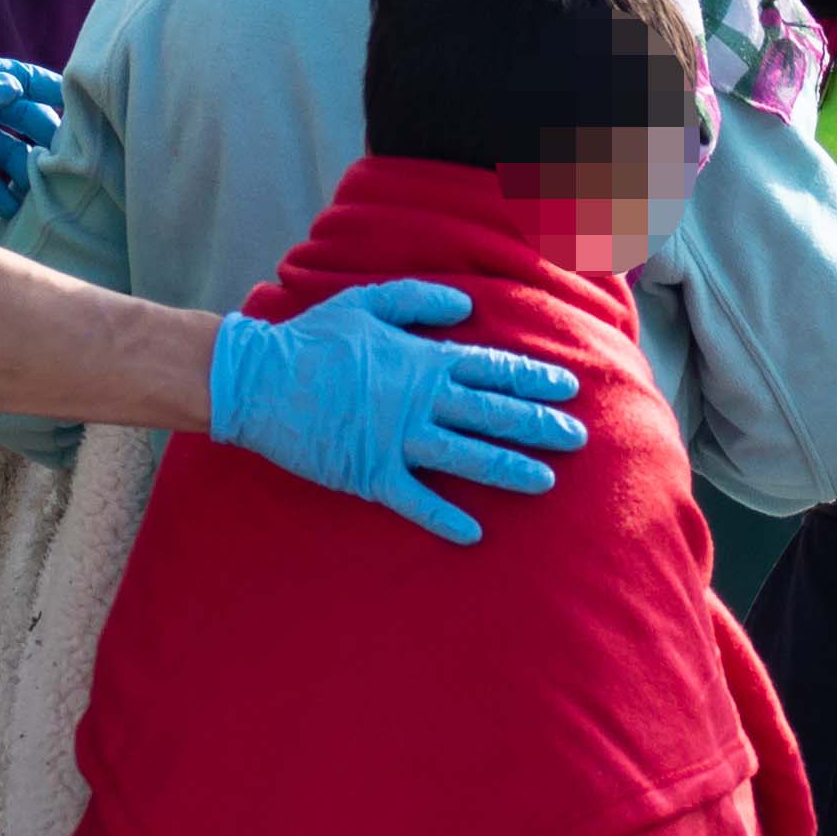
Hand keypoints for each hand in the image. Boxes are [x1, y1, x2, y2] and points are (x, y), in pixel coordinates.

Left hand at [0, 57, 64, 224]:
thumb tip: (14, 87)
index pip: (18, 78)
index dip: (45, 86)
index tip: (71, 101)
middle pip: (22, 119)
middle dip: (44, 133)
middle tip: (66, 149)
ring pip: (12, 154)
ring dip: (30, 167)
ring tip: (47, 181)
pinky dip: (6, 193)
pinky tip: (17, 204)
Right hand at [205, 277, 588, 544]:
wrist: (258, 379)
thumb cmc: (311, 338)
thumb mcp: (366, 303)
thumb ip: (419, 301)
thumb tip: (465, 307)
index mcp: (422, 360)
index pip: (491, 369)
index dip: (533, 378)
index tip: (568, 387)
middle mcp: (419, 400)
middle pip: (492, 414)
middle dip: (539, 425)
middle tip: (578, 437)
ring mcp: (396, 439)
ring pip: (467, 457)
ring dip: (510, 470)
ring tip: (546, 481)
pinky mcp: (369, 472)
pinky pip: (415, 500)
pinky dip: (445, 518)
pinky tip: (474, 534)